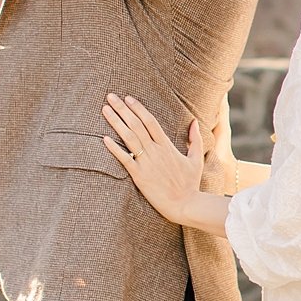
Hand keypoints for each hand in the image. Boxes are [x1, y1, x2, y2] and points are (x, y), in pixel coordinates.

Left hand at [102, 95, 202, 222]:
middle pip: (136, 124)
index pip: (150, 121)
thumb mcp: (196, 159)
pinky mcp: (139, 176)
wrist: (185, 204)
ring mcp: (146, 163)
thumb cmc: (190, 183)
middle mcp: (155, 151)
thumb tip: (194, 121)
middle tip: (111, 96)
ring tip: (105, 110)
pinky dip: (114, 148)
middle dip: (122, 109)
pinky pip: (124, 159)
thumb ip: (195, 139)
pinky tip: (104, 138)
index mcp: (167, 146)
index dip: (138, 108)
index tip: (128, 98)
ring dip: (115, 122)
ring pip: (129, 137)